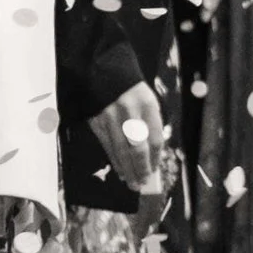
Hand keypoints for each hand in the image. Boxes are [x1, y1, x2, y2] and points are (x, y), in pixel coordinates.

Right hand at [89, 80, 169, 202]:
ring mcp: (111, 118)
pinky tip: (120, 171)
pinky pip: (108, 146)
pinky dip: (115, 161)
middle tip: (143, 183)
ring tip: (133, 183)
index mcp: (147, 104)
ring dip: (128, 170)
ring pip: (121, 151)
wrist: (101, 69)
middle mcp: (130, 112)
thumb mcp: (146, 99)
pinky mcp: (97, 122)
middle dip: (141, 169)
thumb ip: (150, 122)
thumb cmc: (129, 87)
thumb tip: (152, 152)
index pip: (154, 138)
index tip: (156, 169)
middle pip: (138, 148)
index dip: (155, 157)